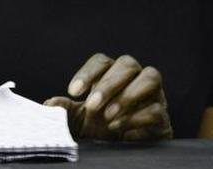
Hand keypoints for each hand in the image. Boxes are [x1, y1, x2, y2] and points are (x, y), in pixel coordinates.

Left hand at [45, 53, 172, 141]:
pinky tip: (120, 130)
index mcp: (112, 74)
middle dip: (109, 84)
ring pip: (151, 77)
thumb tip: (50, 104)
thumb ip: (66, 110)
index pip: (102, 61)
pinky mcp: (163, 116)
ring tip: (109, 117)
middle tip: (92, 106)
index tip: (74, 91)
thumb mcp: (80, 120)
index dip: (88, 73)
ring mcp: (153, 94)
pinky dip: (136, 118)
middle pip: (128, 64)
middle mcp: (135, 78)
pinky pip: (156, 108)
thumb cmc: (101, 128)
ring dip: (128, 96)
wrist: (122, 150)